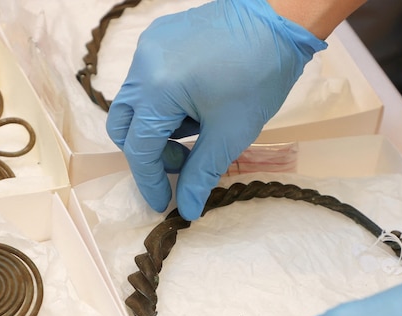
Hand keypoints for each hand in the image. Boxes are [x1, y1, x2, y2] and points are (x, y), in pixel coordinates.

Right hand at [106, 0, 325, 219]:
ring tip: (197, 127)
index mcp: (157, 89)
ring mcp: (148, 47)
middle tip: (183, 161)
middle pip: (124, 125)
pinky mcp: (158, 37)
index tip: (164, 202)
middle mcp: (143, 65)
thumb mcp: (229, 134)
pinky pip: (147, 79)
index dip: (149, 181)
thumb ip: (200, 174)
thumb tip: (186, 210)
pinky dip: (163, 102)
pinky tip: (196, 102)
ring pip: (135, 103)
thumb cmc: (259, 77)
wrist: (278, 21)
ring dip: (158, 127)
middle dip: (148, 152)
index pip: (138, 148)